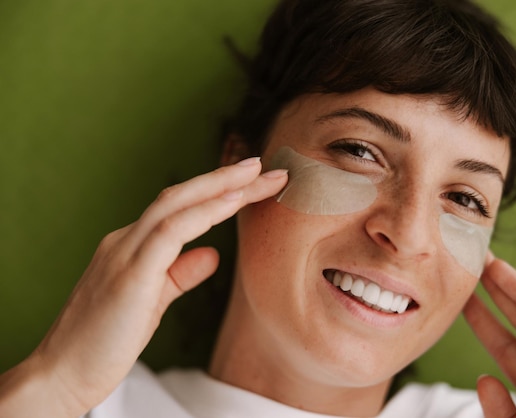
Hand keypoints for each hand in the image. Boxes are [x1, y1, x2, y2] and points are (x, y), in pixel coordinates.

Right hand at [0, 157, 287, 416]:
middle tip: (264, 165)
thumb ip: (180, 274)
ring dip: (221, 187)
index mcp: (131, 246)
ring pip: (177, 205)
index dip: (215, 191)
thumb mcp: (152, 301)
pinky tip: (234, 201)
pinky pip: (171, 232)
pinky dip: (205, 213)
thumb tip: (212, 253)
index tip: (251, 182)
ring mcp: (124, 253)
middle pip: (181, 197)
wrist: (62, 376)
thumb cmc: (104, 342)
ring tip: (258, 174)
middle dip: (225, 177)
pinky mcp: (130, 275)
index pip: (179, 208)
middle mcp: (126, 241)